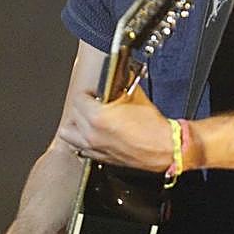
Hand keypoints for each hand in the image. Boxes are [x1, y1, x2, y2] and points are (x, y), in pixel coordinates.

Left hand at [57, 84, 172, 172]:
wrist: (166, 148)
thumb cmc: (154, 128)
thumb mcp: (135, 96)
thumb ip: (121, 84)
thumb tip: (118, 76)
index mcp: (97, 118)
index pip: (78, 98)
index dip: (87, 92)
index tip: (94, 92)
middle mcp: (91, 134)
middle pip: (73, 114)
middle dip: (82, 106)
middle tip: (92, 102)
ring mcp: (94, 148)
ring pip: (68, 135)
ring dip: (75, 124)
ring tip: (85, 118)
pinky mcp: (100, 157)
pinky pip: (80, 148)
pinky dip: (81, 140)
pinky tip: (90, 134)